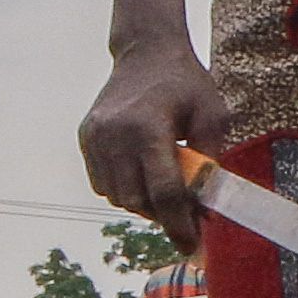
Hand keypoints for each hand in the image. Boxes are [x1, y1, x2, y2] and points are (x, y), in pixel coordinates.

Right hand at [82, 37, 237, 242]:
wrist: (146, 52)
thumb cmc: (185, 82)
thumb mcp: (212, 116)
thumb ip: (209, 160)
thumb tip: (205, 204)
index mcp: (148, 128)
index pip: (163, 191)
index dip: (179, 223)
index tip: (190, 245)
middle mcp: (115, 135)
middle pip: (136, 199)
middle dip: (162, 214)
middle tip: (185, 213)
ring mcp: (95, 137)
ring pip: (116, 195)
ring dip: (141, 202)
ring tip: (162, 187)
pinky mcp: (85, 137)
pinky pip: (102, 182)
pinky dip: (123, 188)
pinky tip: (140, 172)